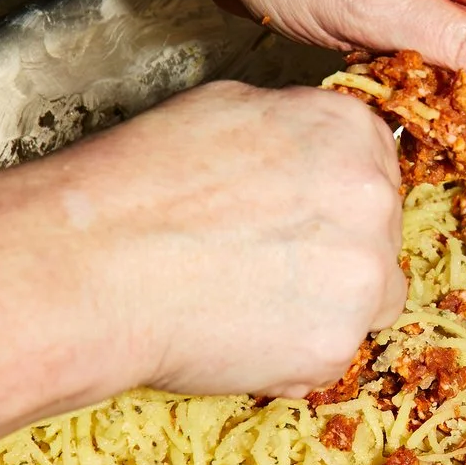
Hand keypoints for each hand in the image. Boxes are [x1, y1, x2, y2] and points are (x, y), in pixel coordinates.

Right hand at [0, 83, 403, 464]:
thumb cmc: (134, 184)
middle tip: (262, 261)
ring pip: (370, 299)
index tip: (298, 215)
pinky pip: (331, 354)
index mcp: (350, 132)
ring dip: (324, 305)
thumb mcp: (220, 109)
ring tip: (245, 299)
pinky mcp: (336, 343)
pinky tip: (236, 334)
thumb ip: (290, 128)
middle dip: (334, 251)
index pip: (377, 168)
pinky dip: (293, 355)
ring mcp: (362, 275)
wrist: (84, 265)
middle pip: (381, 235)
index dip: (333, 197)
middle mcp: (371, 200)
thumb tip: (308, 149)